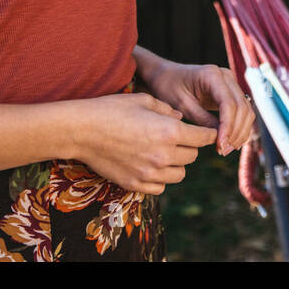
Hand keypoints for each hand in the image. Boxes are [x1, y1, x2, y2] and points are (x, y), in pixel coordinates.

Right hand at [74, 92, 217, 195]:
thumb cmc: (112, 109)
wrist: (82, 130)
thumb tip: (181, 118)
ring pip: (180, 174)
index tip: (205, 132)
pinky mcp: (136, 184)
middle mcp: (163, 155)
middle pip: (193, 157)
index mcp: (169, 131)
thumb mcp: (143, 100)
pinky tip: (151, 166)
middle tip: (179, 139)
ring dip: (177, 164)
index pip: (203, 137)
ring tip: (164, 153)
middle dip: (190, 147)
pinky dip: (161, 179)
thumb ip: (167, 109)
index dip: (207, 133)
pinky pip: (161, 188)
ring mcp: (149, 173)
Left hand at [143, 61, 254, 157]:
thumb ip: (202, 119)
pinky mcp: (231, 92)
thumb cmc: (169, 87)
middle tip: (222, 151)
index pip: (229, 103)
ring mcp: (231, 83)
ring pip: (246, 111)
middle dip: (235, 132)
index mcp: (212, 75)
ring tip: (225, 149)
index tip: (220, 145)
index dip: (228, 127)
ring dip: (240, 132)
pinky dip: (239, 127)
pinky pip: (242, 111)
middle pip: (242, 108)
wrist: (165, 75)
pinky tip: (229, 142)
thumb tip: (221, 138)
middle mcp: (226, 76)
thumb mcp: (182, 105)